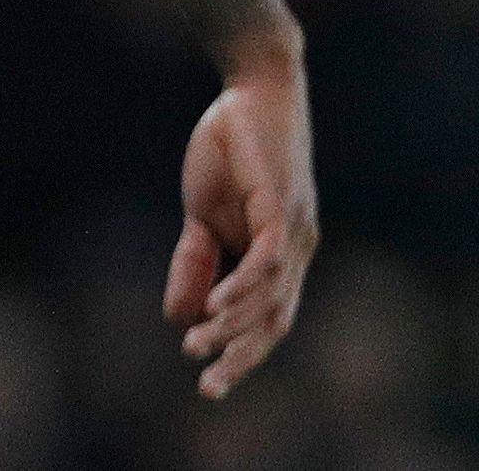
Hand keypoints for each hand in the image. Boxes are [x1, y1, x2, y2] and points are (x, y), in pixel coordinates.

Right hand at [163, 60, 317, 398]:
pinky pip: (267, 262)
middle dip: (241, 358)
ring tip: (196, 345)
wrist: (251, 90)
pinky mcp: (283, 209)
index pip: (267, 319)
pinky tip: (215, 307)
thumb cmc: (232, 147)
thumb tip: (180, 314)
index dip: (239, 353)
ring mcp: (295, 232)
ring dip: (232, 327)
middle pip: (275, 322)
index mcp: (281, 255)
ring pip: (270, 299)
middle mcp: (298, 251)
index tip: (207, 383)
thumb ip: (195, 261)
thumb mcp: (202, 213)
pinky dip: (242, 289)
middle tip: (207, 390)